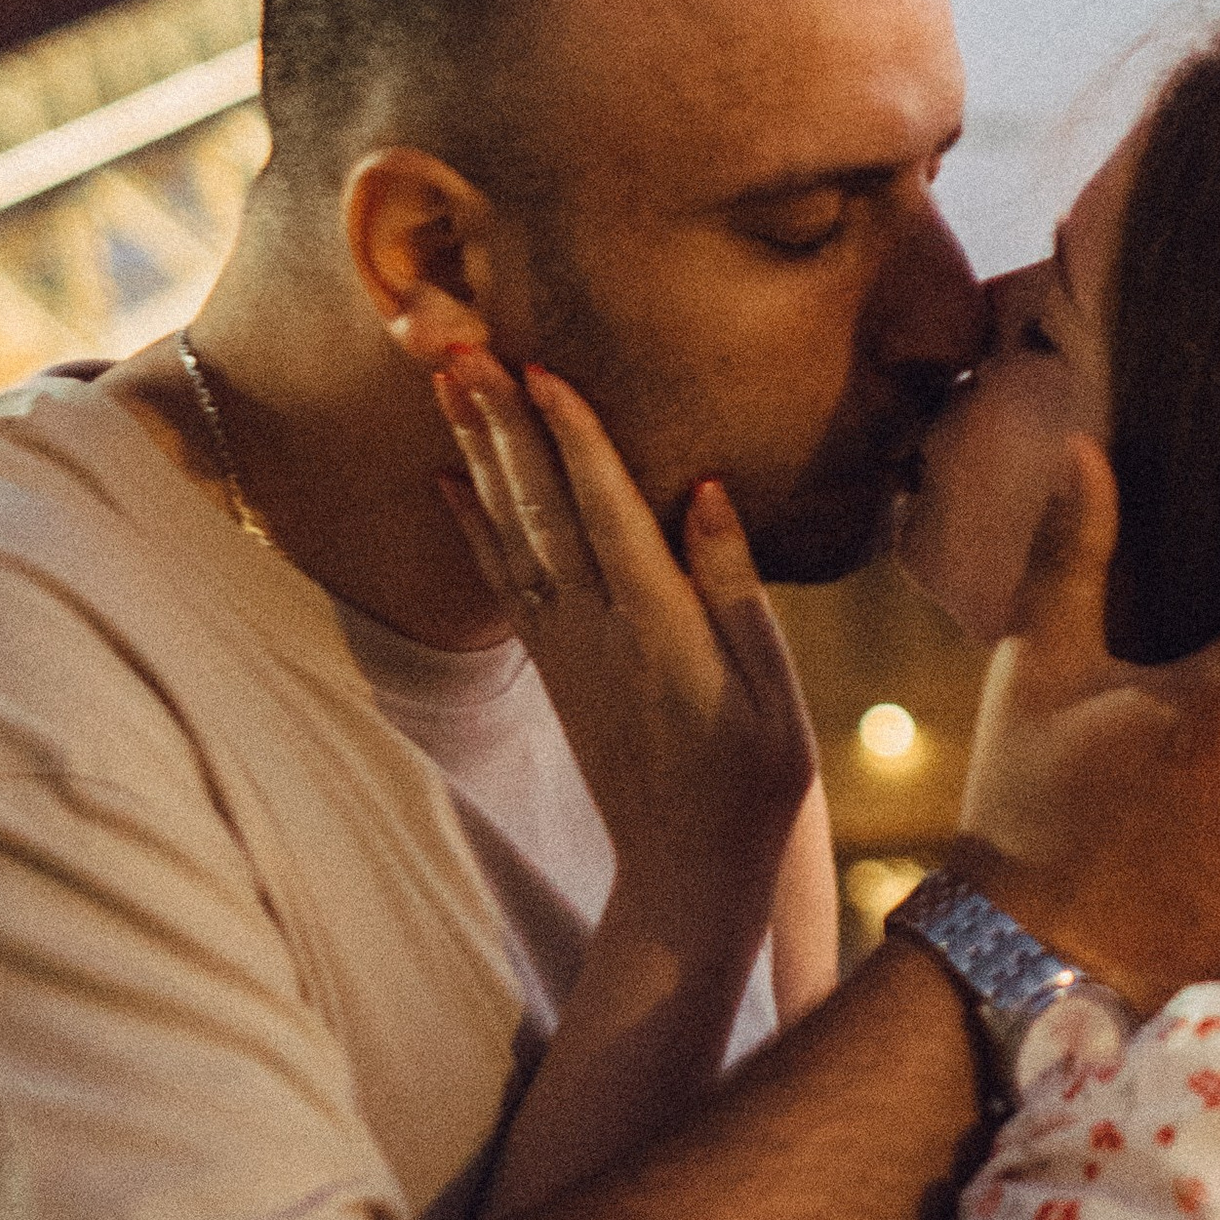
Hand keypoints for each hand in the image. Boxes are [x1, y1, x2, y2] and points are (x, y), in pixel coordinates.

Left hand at [433, 354, 817, 951]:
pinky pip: (501, 580)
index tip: (541, 368)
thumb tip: (706, 490)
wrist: (688, 872)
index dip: (573, 437)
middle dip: (502, 424)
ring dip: (479, 456)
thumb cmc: (754, 778)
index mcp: (659, 627)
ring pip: (509, 533)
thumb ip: (733, 587)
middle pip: (539, 509)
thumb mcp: (772, 686)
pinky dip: (471, 525)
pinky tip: (447, 480)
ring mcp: (565, 649)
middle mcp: (596, 631)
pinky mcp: (552, 667)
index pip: (607, 511)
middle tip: (464, 347)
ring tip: (447, 386)